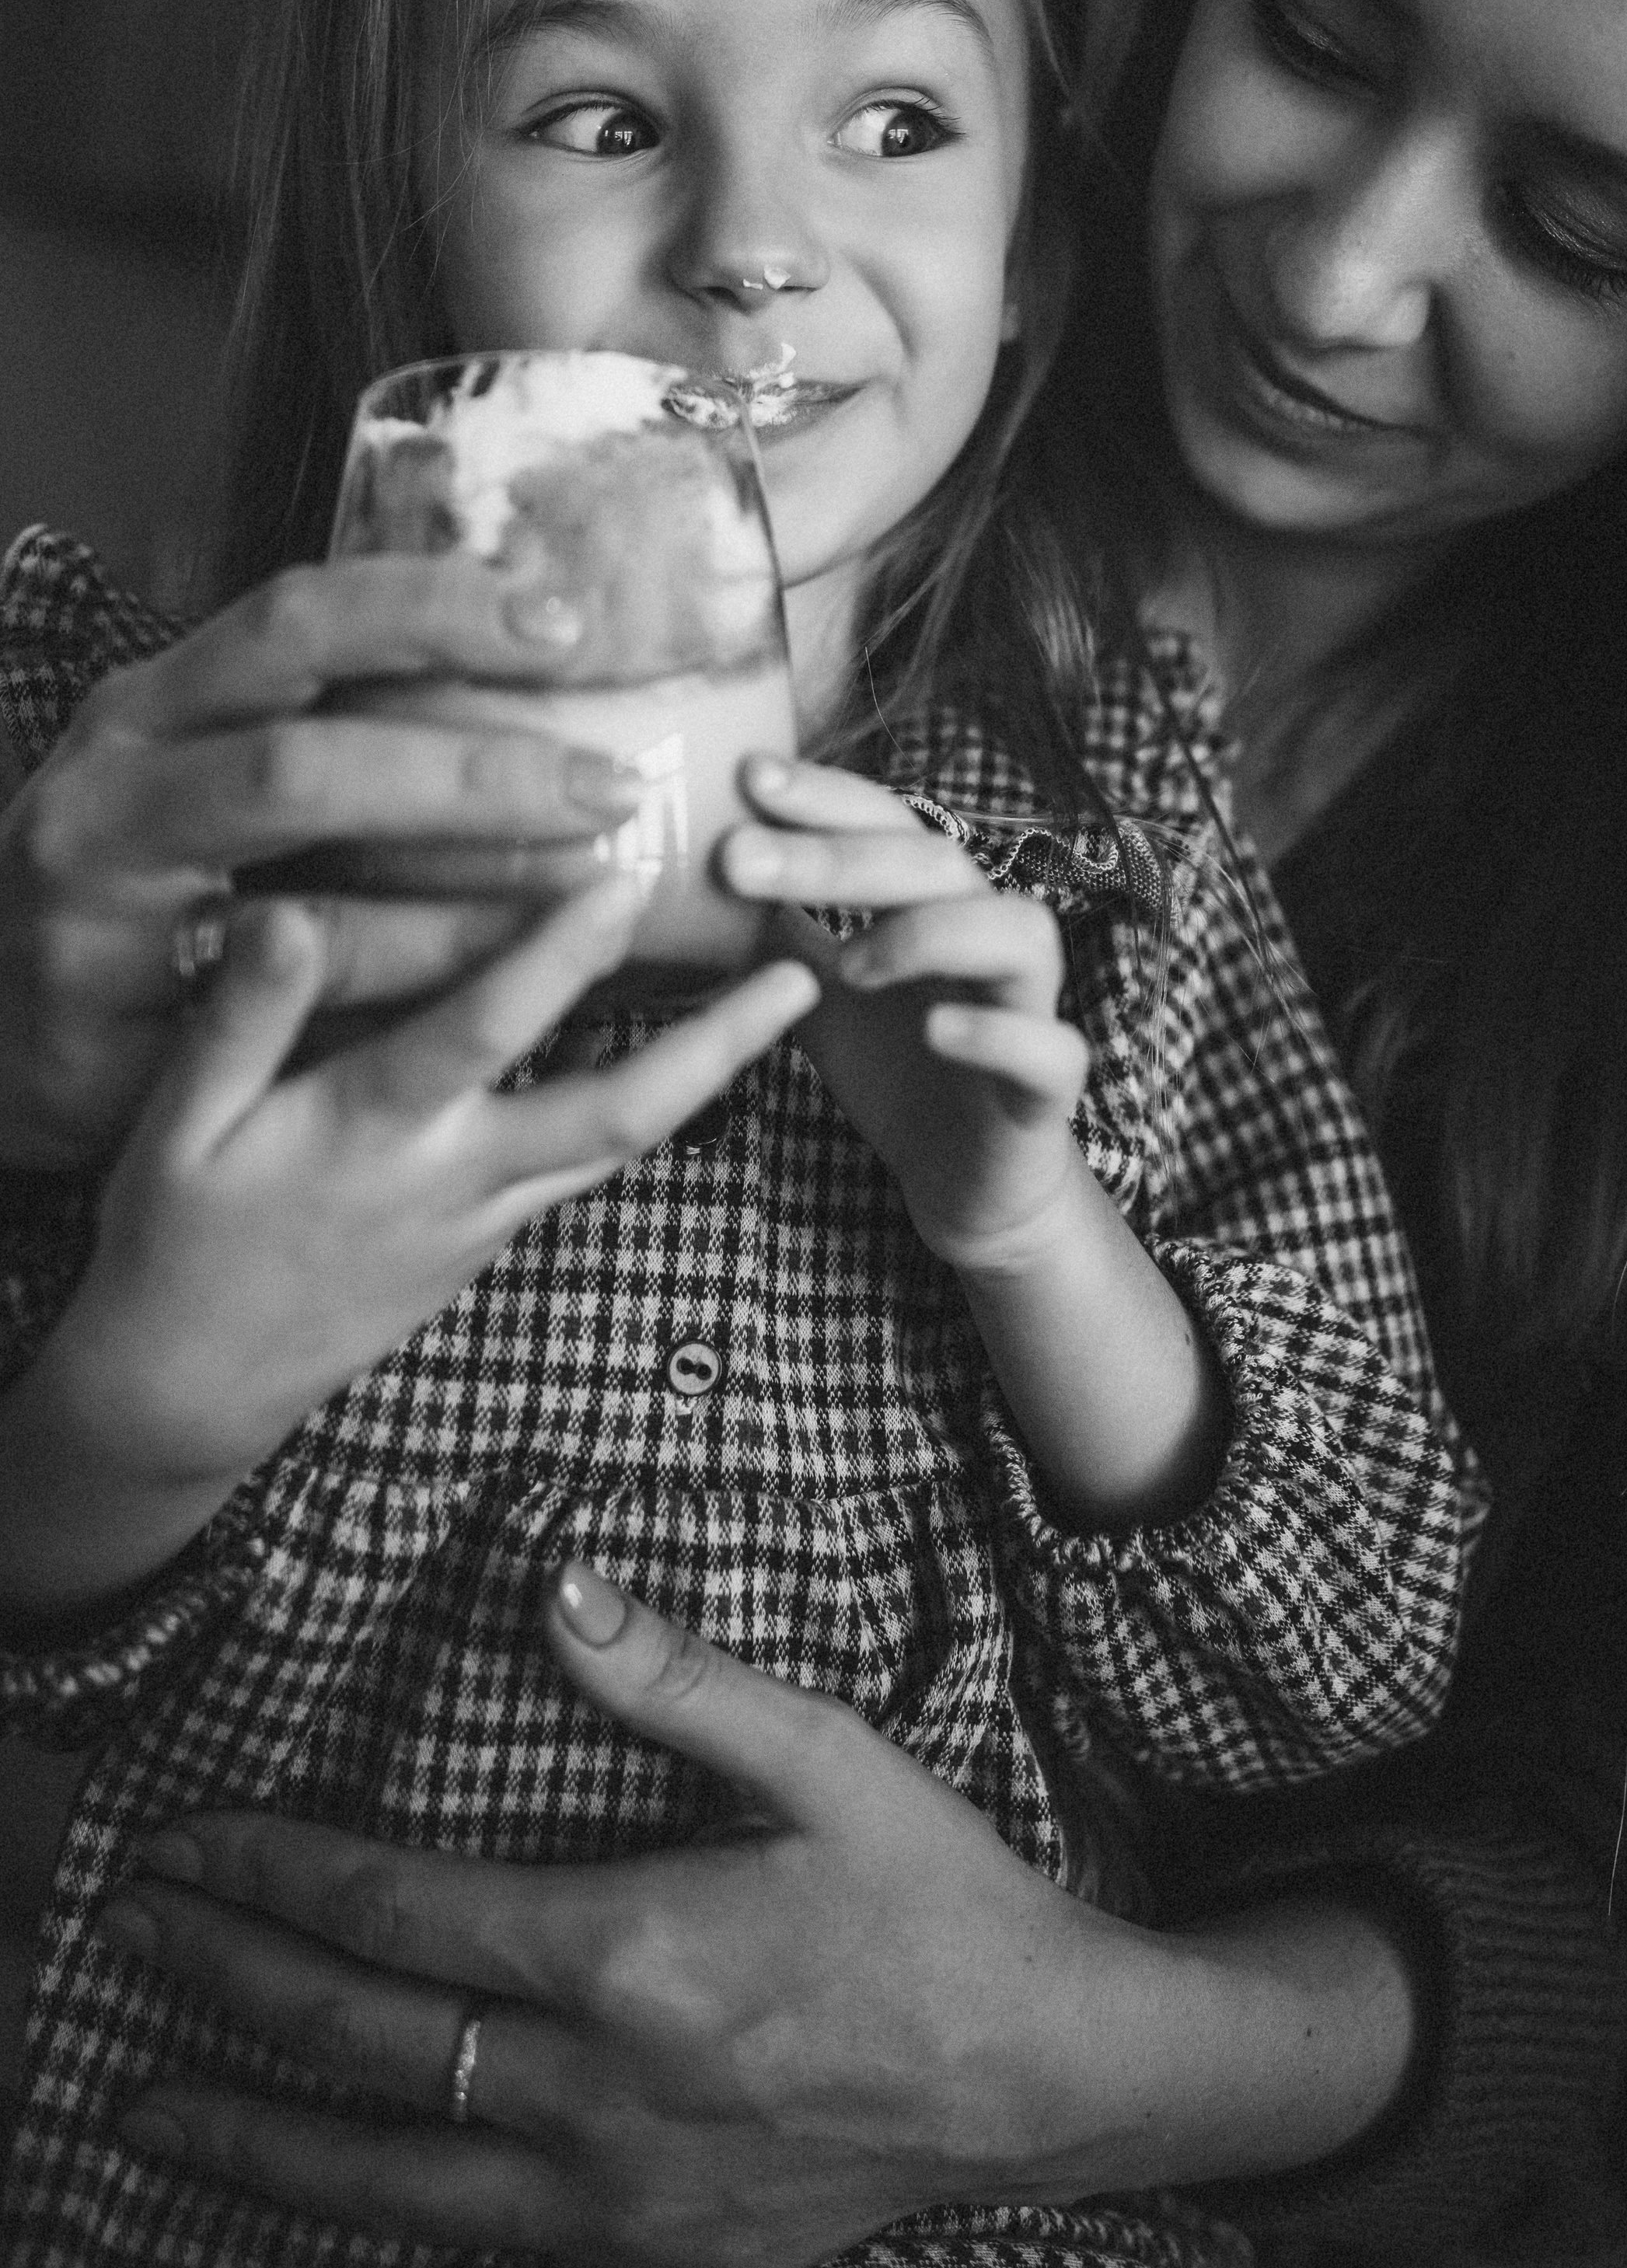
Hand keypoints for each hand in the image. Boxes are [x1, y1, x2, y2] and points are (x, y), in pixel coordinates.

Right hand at [0, 555, 646, 1168]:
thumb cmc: (131, 873)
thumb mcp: (189, 761)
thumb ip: (320, 713)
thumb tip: (527, 647)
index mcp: (143, 709)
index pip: (295, 623)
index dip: (433, 612)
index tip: (565, 620)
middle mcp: (109, 806)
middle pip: (306, 770)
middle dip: (474, 776)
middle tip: (609, 786)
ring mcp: (104, 935)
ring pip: (313, 921)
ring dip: (472, 911)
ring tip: (596, 895)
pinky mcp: (125, 1052)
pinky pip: (302, 1040)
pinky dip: (410, 1014)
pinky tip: (516, 1000)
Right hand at [0, 894, 818, 1616]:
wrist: (192, 1388)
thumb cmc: (176, 1239)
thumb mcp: (178, 1128)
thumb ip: (242, 1017)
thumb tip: (285, 909)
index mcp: (376, 1133)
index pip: (483, 1031)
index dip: (555, 957)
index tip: (625, 879)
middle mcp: (458, 1176)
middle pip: (619, 1112)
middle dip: (720, 1044)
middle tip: (808, 972)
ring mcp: (490, 1213)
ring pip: (626, 1138)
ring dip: (713, 1069)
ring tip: (788, 994)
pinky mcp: (496, 1232)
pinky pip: (588, 1155)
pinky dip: (650, 1098)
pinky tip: (691, 1040)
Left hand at [93, 1573, 1415, 2267]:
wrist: (1045, 2077)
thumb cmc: (938, 1903)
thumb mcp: (827, 1759)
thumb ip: (677, 1679)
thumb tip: (557, 1586)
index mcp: (633, 1954)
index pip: (397, 1910)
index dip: (276, 1873)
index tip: (188, 1845)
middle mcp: (600, 2093)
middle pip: (360, 2040)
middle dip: (227, 1981)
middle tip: (129, 1940)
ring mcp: (617, 2200)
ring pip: (381, 2183)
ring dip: (251, 2139)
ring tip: (144, 2110)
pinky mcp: (652, 2263)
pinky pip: (472, 2252)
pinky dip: (372, 2220)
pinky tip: (324, 2195)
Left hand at [720, 756, 1090, 1272]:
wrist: (964, 1180)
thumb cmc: (896, 1070)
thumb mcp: (815, 995)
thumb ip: (772, 937)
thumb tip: (693, 875)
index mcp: (935, 904)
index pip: (890, 822)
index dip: (826, 797)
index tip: (747, 776)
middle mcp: (991, 937)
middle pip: (938, 865)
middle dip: (840, 857)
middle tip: (739, 860)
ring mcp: (1030, 1007)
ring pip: (1020, 931)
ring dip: (930, 933)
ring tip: (849, 962)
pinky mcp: (1049, 1088)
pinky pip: (1051, 1048)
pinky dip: (998, 1033)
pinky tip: (939, 1030)